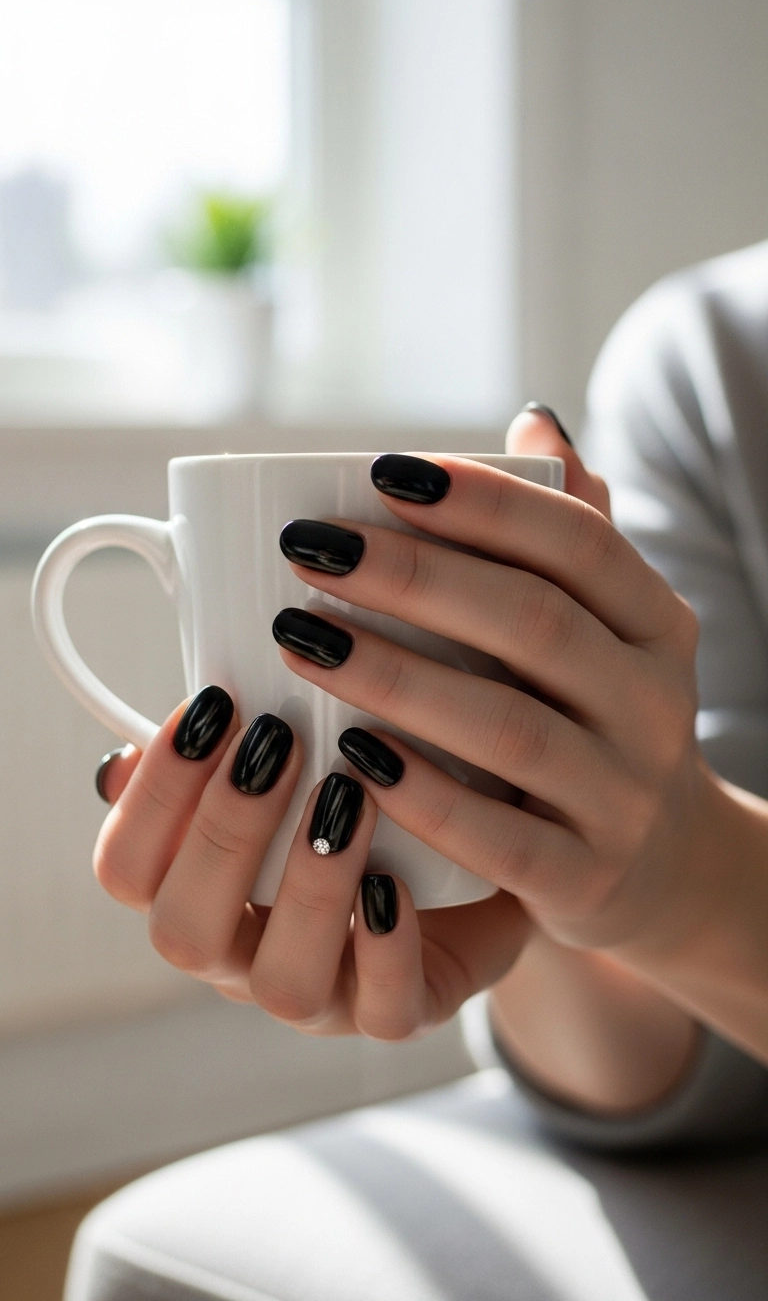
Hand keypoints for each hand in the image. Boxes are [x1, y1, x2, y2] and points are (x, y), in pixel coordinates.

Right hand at [93, 695, 525, 1036]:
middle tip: (278, 738)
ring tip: (349, 795)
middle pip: (183, 934)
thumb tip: (168, 718)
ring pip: (283, 983)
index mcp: (196, 891)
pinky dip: (386, 948)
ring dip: (310, 884)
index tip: (213, 706)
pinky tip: (395, 883)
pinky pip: (384, 1013)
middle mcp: (240, 956)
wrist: (477, 863)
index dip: (152, 795)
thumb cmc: (364, 796)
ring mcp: (318, 996)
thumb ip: (236, 744)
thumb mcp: (296, 760)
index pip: (126, 869)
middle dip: (224, 831)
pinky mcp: (397, 1013)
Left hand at [274, 418, 708, 967]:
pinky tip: (351, 757)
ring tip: (301, 639)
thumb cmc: (598, 718)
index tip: (379, 473)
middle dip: (413, 578)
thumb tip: (534, 421)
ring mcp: (624, 796)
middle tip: (307, 550)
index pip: (579, 541)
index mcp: (655, 623)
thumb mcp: (611, 628)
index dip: (483, 502)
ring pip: (510, 728)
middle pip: (534, 622)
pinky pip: (500, 838)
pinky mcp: (585, 880)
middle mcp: (654, 703)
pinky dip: (424, 795)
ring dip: (396, 677)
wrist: (668, 867)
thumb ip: (574, 531)